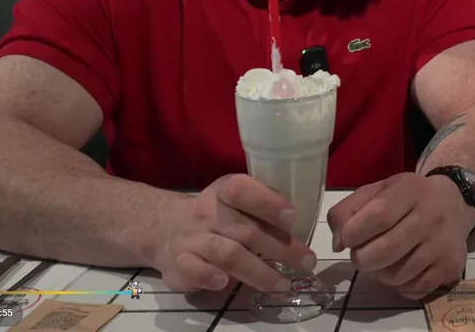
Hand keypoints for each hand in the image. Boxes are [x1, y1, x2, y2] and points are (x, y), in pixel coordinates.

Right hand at [151, 174, 316, 293]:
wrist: (166, 228)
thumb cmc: (217, 215)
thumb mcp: (237, 201)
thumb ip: (264, 206)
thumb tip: (302, 222)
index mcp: (224, 191)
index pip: (243, 191)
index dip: (269, 204)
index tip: (294, 218)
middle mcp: (207, 213)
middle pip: (246, 231)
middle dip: (281, 249)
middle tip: (307, 262)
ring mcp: (192, 239)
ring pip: (227, 254)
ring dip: (259, 272)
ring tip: (284, 284)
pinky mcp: (178, 265)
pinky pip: (192, 270)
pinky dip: (209, 277)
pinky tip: (226, 284)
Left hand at [328, 172, 472, 299]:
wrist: (454, 204)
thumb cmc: (407, 199)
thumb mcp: (377, 191)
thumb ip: (347, 210)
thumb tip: (338, 244)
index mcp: (410, 191)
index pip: (378, 216)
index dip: (354, 232)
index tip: (347, 238)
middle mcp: (431, 217)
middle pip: (386, 250)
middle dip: (362, 259)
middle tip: (361, 255)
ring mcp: (442, 244)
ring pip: (397, 275)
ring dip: (380, 273)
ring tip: (383, 260)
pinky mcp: (450, 267)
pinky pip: (413, 289)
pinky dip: (399, 286)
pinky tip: (401, 269)